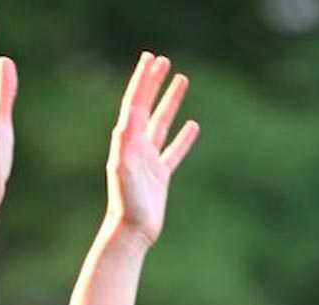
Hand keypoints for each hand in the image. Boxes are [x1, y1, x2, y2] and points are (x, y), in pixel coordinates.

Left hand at [106, 52, 199, 246]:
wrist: (131, 232)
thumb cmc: (126, 202)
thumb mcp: (124, 168)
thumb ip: (126, 141)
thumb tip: (130, 113)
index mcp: (126, 141)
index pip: (135, 102)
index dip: (142, 80)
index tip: (150, 58)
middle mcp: (135, 147)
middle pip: (147, 106)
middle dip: (154, 83)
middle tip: (163, 60)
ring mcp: (149, 160)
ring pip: (162, 123)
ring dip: (170, 101)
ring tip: (182, 80)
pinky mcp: (160, 176)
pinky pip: (174, 151)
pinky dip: (184, 137)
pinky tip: (193, 125)